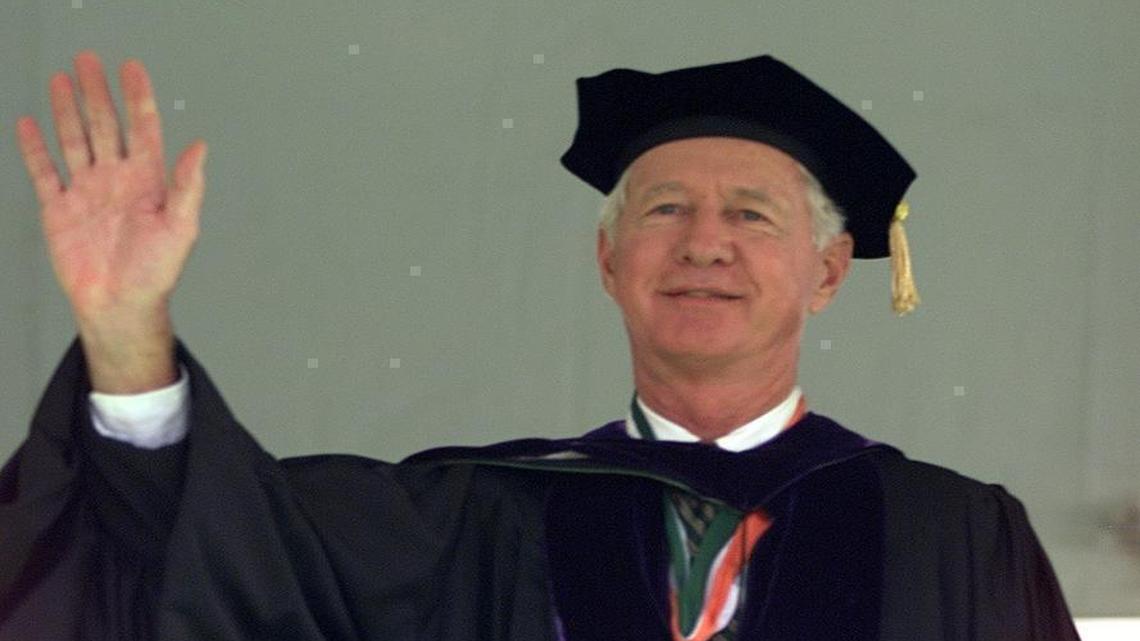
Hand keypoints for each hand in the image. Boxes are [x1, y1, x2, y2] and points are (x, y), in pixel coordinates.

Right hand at [15, 50, 206, 320]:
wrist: (120, 305)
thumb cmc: (155, 273)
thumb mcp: (181, 227)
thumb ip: (188, 186)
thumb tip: (200, 147)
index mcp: (147, 181)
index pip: (142, 129)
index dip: (138, 98)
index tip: (132, 69)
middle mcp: (117, 180)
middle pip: (105, 125)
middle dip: (97, 93)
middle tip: (88, 60)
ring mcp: (87, 192)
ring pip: (75, 140)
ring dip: (68, 111)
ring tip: (61, 81)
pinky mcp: (60, 210)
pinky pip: (45, 172)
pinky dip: (36, 148)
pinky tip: (30, 124)